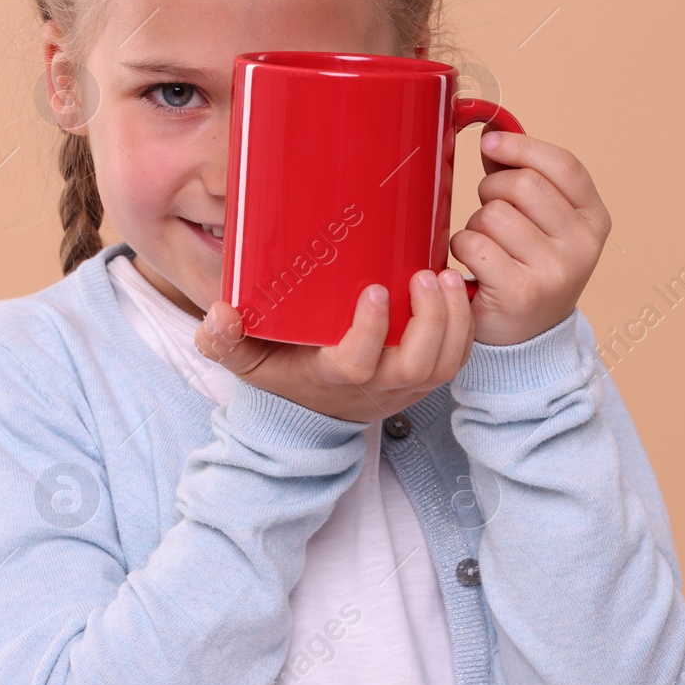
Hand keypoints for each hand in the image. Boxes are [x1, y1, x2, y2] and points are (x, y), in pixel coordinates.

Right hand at [193, 268, 473, 422]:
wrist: (313, 408)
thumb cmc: (282, 371)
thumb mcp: (245, 361)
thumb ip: (223, 340)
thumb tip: (219, 313)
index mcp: (333, 379)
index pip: (359, 364)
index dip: (371, 331)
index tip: (376, 289)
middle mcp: (377, 387)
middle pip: (417, 365)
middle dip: (429, 321)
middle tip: (425, 275)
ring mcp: (405, 386)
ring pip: (445, 363)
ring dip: (454, 321)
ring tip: (447, 277)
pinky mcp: (425, 378)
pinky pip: (457, 358)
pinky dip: (465, 327)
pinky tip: (458, 289)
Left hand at [450, 131, 610, 345]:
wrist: (525, 338)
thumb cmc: (526, 266)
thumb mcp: (542, 222)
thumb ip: (523, 177)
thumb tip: (492, 136)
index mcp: (595, 219)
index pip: (563, 165)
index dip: (521, 147)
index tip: (489, 142)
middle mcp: (583, 245)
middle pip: (522, 185)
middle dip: (491, 190)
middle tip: (488, 211)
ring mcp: (555, 271)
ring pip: (493, 214)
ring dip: (475, 224)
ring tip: (485, 245)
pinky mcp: (521, 292)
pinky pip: (474, 244)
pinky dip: (461, 248)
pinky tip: (471, 264)